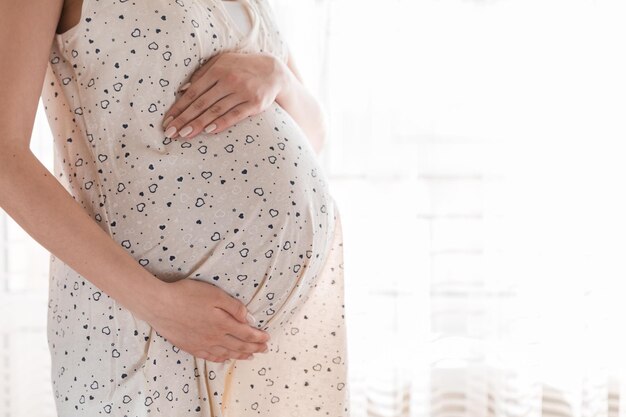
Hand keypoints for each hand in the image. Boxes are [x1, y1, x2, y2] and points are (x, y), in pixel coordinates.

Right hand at [147, 278, 269, 362]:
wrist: (159, 305)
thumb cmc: (187, 295)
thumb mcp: (215, 295)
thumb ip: (234, 307)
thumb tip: (249, 319)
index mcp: (222, 324)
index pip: (246, 334)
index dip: (258, 337)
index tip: (267, 338)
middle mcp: (214, 337)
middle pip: (239, 346)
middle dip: (254, 348)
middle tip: (264, 350)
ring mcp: (201, 344)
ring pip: (226, 353)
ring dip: (240, 355)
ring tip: (250, 356)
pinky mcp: (190, 346)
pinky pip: (210, 356)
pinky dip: (221, 358)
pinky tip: (225, 358)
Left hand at [161, 51, 287, 138]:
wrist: (273, 71)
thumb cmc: (242, 68)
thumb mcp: (222, 63)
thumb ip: (202, 74)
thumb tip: (182, 90)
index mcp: (217, 69)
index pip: (193, 92)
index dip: (179, 107)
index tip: (167, 120)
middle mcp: (229, 80)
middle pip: (202, 103)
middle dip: (184, 119)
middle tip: (171, 133)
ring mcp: (243, 92)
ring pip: (216, 111)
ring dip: (198, 124)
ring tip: (185, 135)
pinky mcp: (255, 103)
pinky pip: (235, 115)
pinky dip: (222, 123)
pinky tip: (209, 131)